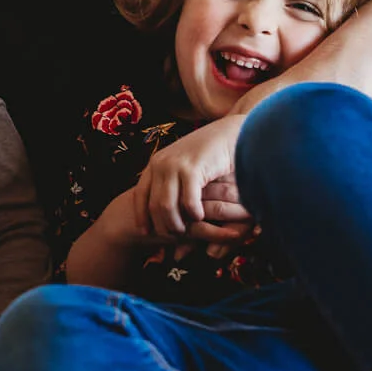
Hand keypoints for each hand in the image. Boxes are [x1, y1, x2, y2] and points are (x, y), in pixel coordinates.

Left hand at [133, 117, 251, 238]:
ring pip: (166, 207)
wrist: (232, 132)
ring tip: (188, 231)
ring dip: (177, 223)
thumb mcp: (187, 171)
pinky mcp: (192, 169)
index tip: (146, 233)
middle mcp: (160, 163)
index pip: (139, 195)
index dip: (142, 216)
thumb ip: (176, 192)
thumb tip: (164, 215)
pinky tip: (201, 217)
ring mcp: (174, 165)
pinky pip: (187, 201)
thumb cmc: (212, 155)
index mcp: (156, 163)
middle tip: (174, 238)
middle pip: (153, 205)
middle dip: (162, 225)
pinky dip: (194, 214)